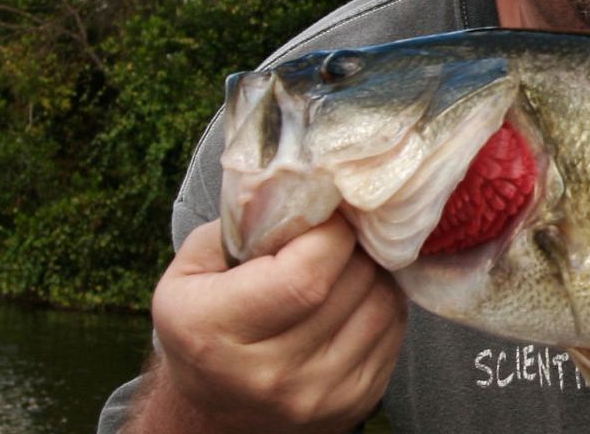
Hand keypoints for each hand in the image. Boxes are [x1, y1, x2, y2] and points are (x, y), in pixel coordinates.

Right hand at [138, 215, 406, 432]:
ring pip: (382, 304)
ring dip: (374, 270)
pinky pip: (394, 330)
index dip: (332, 231)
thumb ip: (243, 222)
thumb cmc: (203, 323)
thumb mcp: (194, 268)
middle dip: (355, 245)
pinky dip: (383, 300)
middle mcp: (266, 374)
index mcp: (213, 332)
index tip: (330, 213)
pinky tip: (357, 294)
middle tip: (342, 232)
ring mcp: (315, 396)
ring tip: (347, 262)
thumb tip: (309, 179)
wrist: (214, 411)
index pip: (307, 272)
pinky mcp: (355, 403)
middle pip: (350, 284)